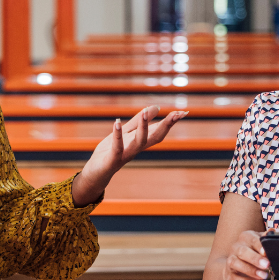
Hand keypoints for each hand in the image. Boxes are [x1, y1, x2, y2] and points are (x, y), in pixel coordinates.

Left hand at [71, 105, 187, 205]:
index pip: (158, 131)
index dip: (170, 122)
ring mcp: (125, 155)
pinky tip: (117, 122)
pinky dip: (117, 136)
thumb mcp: (125, 133)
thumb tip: (156, 107)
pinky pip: (117, 147)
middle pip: (155, 137)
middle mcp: (136, 149)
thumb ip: (139, 121)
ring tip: (146, 112)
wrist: (95, 173)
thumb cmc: (110, 152)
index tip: (183, 112)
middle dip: (166, 126)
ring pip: (139, 142)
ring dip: (144, 128)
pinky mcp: (112, 159)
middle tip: (176, 114)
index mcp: (140, 142)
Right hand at [222, 230, 270, 279]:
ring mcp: (230, 260)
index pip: (252, 239)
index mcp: (246, 237)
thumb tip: (272, 232)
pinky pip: (234, 278)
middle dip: (255, 259)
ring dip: (251, 271)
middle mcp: (236, 247)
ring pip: (236, 264)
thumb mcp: (262, 244)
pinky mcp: (228, 274)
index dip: (259, 245)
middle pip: (243, 251)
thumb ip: (267, 239)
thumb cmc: (254, 253)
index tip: (266, 252)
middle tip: (267, 265)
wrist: (239, 266)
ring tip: (264, 276)